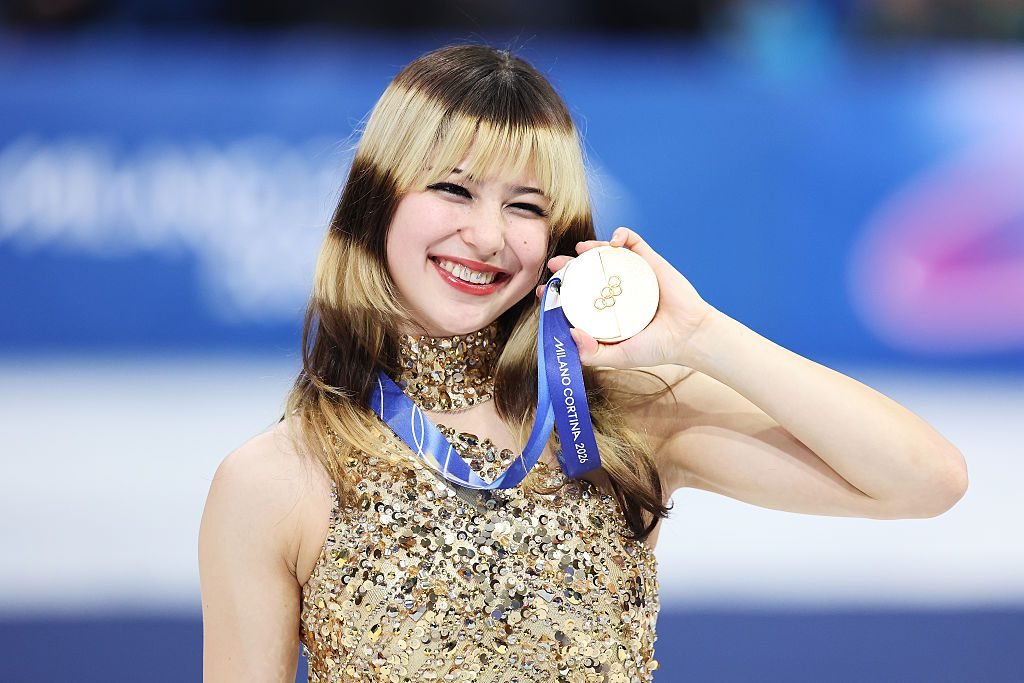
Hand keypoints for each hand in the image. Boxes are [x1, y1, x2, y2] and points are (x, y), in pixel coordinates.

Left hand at [534, 227, 714, 368]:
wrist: (689, 337)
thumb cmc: (655, 349)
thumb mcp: (617, 357)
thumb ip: (591, 353)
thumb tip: (571, 332)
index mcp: (604, 311)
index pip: (574, 297)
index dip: (556, 292)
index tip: (544, 292)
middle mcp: (614, 290)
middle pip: (584, 272)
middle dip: (566, 267)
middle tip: (555, 266)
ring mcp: (631, 274)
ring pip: (605, 254)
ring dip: (590, 247)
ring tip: (580, 249)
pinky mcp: (649, 261)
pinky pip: (633, 242)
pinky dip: (621, 235)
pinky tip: (613, 241)